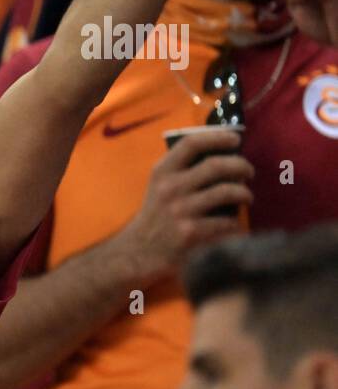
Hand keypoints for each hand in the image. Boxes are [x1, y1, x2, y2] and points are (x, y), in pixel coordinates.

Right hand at [114, 129, 252, 285]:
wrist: (139, 251)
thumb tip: (225, 154)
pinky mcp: (191, 233)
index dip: (217, 137)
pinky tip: (233, 224)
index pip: (191, 144)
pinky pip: (227, 222)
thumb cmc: (157, 214)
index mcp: (162, 172)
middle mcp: (170, 189)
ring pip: (227, 192)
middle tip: (249, 172)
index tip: (235, 139)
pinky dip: (236, 222)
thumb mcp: (160, 186)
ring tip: (246, 196)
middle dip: (241, 166)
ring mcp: (180, 212)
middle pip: (216, 166)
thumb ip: (183, 170)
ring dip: (244, 193)